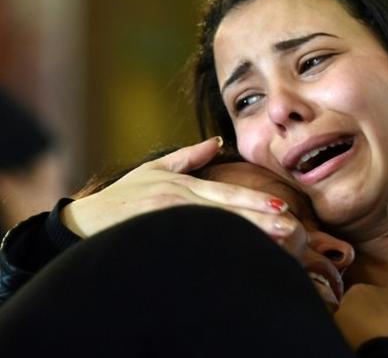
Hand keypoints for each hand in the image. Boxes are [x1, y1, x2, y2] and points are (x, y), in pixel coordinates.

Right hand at [61, 138, 307, 256]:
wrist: (84, 223)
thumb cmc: (123, 196)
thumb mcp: (155, 169)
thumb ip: (187, 157)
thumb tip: (216, 142)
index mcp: (183, 187)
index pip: (228, 196)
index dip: (256, 202)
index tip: (284, 209)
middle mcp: (179, 202)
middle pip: (228, 214)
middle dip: (261, 222)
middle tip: (291, 229)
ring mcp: (169, 222)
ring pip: (216, 230)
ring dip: (248, 238)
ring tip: (275, 244)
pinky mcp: (158, 238)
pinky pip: (194, 246)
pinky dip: (218, 250)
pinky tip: (239, 257)